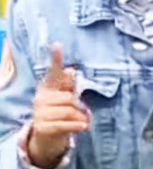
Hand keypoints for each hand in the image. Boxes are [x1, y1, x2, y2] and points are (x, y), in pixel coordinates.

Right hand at [28, 44, 88, 168]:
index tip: (57, 44)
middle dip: (79, 106)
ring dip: (80, 117)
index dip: (56, 59)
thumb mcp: (65, 97)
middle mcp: (40, 98)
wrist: (47, 135)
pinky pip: (64, 125)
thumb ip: (69, 85)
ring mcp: (39, 113)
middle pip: (68, 98)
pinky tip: (84, 126)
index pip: (53, 72)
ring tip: (85, 120)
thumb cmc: (60, 111)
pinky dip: (76, 126)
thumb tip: (70, 70)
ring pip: (68, 112)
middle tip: (84, 111)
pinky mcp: (42, 127)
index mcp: (47, 87)